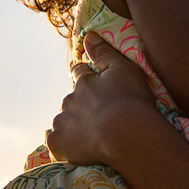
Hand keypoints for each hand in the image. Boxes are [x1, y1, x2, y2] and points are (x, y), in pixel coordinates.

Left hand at [45, 33, 159, 164]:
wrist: (128, 136)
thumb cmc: (132, 101)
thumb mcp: (124, 70)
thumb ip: (104, 52)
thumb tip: (87, 36)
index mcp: (85, 83)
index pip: (79, 73)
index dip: (83, 76)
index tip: (87, 81)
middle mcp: (69, 100)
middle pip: (72, 101)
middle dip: (81, 106)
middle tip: (99, 118)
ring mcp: (61, 123)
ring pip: (64, 122)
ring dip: (74, 126)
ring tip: (92, 138)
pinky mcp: (57, 144)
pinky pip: (57, 143)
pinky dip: (66, 146)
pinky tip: (79, 151)